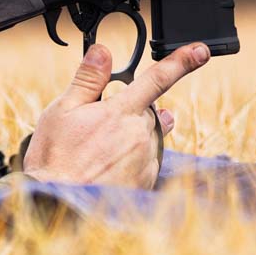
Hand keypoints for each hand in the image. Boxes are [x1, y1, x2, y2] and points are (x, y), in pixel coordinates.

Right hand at [23, 41, 209, 188]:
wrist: (58, 203)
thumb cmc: (55, 158)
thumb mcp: (62, 111)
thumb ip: (88, 79)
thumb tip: (103, 51)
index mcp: (120, 113)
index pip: (157, 79)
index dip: (181, 62)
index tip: (200, 51)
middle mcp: (140, 135)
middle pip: (149, 111)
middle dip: (132, 111)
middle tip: (100, 126)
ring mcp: (146, 160)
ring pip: (149, 137)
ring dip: (133, 135)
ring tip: (101, 149)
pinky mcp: (147, 182)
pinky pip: (148, 161)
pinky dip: (134, 159)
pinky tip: (109, 166)